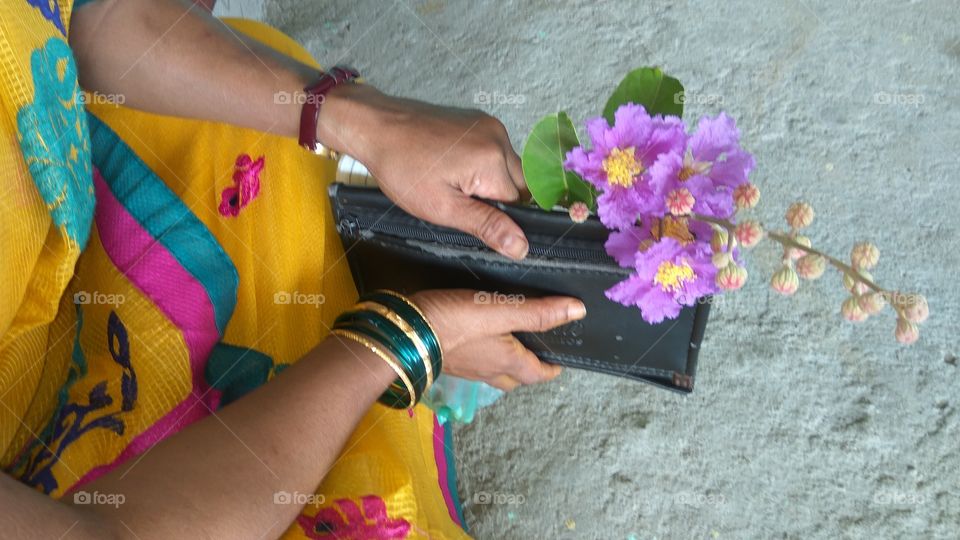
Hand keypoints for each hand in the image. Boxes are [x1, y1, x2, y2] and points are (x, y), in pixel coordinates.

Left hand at [319, 85, 530, 259]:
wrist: (376, 127)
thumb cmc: (402, 168)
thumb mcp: (442, 207)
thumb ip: (486, 225)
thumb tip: (521, 247)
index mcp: (492, 161)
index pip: (519, 204)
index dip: (497, 216)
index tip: (468, 213)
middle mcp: (498, 137)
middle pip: (520, 183)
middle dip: (496, 198)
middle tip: (459, 198)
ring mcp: (489, 125)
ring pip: (509, 168)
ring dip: (489, 182)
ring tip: (452, 181)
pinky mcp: (479, 120)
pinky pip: (495, 151)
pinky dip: (482, 165)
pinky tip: (452, 167)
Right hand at [410, 290, 585, 390]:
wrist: (403, 333)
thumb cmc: (456, 322)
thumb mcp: (500, 311)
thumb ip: (537, 313)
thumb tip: (578, 311)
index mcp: (507, 362)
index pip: (537, 374)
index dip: (551, 369)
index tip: (560, 363)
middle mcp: (487, 371)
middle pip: (514, 378)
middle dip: (528, 369)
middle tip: (536, 353)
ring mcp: (464, 368)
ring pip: (492, 372)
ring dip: (504, 364)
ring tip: (509, 344)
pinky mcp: (446, 359)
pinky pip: (472, 363)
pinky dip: (482, 355)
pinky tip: (476, 340)